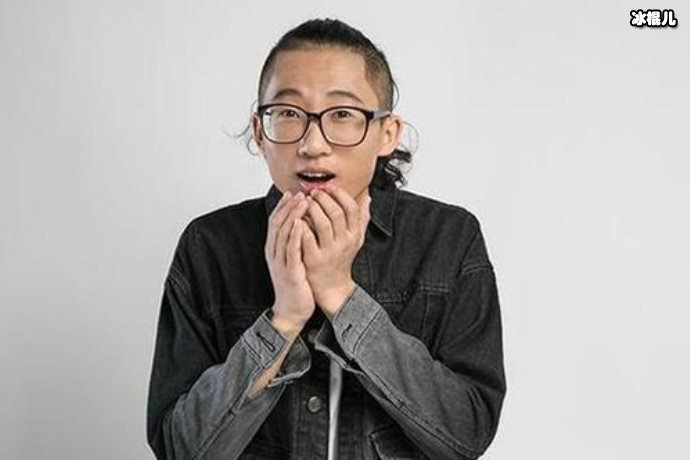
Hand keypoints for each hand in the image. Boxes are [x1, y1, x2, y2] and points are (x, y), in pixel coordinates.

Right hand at [265, 191, 313, 336]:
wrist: (291, 311)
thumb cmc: (294, 285)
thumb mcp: (292, 260)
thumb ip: (293, 243)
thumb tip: (299, 225)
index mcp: (274, 250)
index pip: (275, 222)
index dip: (283, 206)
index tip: (292, 193)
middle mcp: (274, 254)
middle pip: (277, 223)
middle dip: (288, 206)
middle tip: (299, 192)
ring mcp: (280, 262)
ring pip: (283, 233)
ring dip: (292, 215)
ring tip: (301, 201)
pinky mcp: (290, 271)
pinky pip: (291, 250)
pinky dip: (294, 235)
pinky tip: (299, 223)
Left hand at [301, 185, 370, 318]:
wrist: (332, 287)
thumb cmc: (341, 259)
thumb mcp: (356, 239)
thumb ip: (362, 218)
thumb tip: (368, 197)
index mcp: (354, 235)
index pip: (351, 208)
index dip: (340, 194)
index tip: (329, 187)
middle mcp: (344, 242)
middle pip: (336, 213)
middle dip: (324, 198)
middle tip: (313, 192)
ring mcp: (329, 251)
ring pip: (322, 223)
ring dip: (313, 209)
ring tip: (305, 202)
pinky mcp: (314, 259)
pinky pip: (307, 238)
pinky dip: (301, 225)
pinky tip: (296, 217)